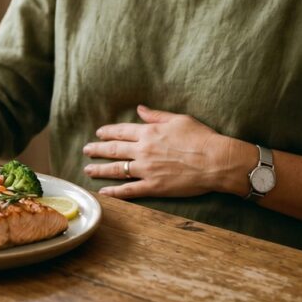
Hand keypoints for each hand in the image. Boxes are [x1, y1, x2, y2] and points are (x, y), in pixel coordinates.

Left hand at [83, 105, 233, 198]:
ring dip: (100, 169)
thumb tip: (140, 109)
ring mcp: (147, 170)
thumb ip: (156, 116)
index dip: (108, 132)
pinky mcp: (154, 187)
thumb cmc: (201, 137)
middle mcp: (143, 151)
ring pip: (117, 170)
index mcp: (149, 133)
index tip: (99, 133)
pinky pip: (130, 190)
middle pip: (114, 150)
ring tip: (88, 169)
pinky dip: (115, 192)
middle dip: (97, 149)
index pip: (121, 131)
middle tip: (86, 150)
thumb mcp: (178, 119)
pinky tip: (104, 192)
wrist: (216, 161)